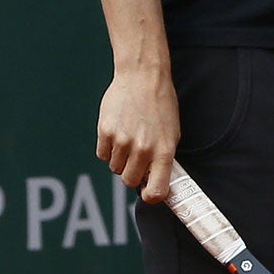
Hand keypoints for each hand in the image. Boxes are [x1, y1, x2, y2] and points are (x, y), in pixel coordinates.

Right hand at [97, 66, 178, 202]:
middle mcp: (143, 149)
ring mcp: (122, 140)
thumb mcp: (172, 134)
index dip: (151, 196)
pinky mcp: (105, 131)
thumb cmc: (161, 106)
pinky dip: (108, 149)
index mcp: (163, 152)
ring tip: (128, 140)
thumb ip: (162, 159)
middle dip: (132, 174)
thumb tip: (151, 182)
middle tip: (136, 160)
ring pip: (115, 168)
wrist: (143, 77)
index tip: (148, 192)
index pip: (156, 191)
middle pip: (129, 180)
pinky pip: (102, 154)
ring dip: (120, 160)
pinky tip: (117, 133)